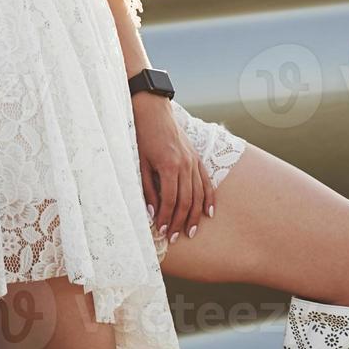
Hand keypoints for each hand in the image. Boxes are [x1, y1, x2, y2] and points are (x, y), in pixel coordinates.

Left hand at [133, 94, 214, 244]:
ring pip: (198, 194)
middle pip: (186, 200)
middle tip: (176, 238)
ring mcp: (193, 161)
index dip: (167, 218)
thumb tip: (153, 212)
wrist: (152, 110)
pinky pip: (206, 182)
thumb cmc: (142, 135)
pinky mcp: (196, 158)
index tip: (163, 232)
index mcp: (168, 165)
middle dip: (181, 221)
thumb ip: (147, 188)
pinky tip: (209, 212)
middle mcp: (185, 164)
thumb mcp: (140, 162)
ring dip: (195, 215)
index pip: (170, 200)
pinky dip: (209, 198)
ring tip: (191, 231)